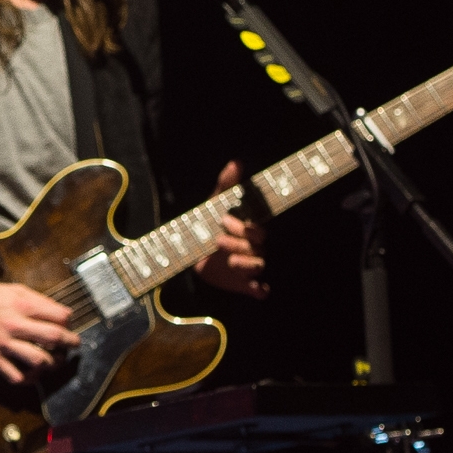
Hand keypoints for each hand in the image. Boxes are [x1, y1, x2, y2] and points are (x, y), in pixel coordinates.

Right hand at [0, 279, 76, 382]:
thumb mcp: (13, 289)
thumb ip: (36, 299)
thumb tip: (56, 310)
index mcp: (22, 305)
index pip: (59, 315)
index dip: (69, 321)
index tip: (69, 324)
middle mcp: (16, 324)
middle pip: (54, 337)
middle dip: (70, 343)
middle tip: (74, 344)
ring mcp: (5, 343)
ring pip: (38, 359)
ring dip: (53, 363)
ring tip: (56, 361)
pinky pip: (15, 375)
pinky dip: (27, 379)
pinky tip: (33, 375)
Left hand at [191, 161, 270, 299]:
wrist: (192, 252)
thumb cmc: (209, 224)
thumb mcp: (215, 204)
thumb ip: (226, 184)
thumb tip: (236, 162)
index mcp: (249, 231)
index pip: (258, 230)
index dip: (248, 229)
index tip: (230, 222)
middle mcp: (253, 248)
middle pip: (258, 248)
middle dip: (240, 244)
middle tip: (219, 240)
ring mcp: (249, 267)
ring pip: (259, 266)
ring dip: (246, 264)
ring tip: (229, 260)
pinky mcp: (244, 284)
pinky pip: (260, 290)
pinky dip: (260, 290)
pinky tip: (257, 289)